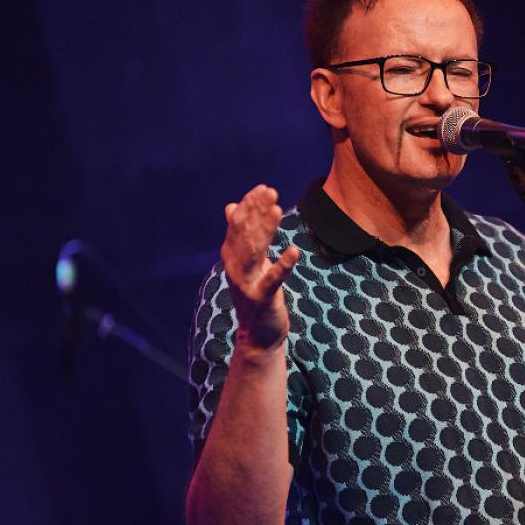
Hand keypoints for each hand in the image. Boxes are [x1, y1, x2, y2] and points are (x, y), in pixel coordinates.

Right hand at [220, 185, 300, 350]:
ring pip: (254, 251)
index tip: (264, 189)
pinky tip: (294, 252)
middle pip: (244, 233)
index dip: (250, 206)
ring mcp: (247, 283)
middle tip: (271, 192)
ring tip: (277, 210)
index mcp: (232, 256)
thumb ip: (241, 235)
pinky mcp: (261, 299)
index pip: (237, 224)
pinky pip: (272, 280)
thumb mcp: (248, 262)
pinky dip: (282, 266)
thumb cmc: (256, 293)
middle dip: (257, 211)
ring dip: (265, 229)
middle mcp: (234, 267)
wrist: (257, 335)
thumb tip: (230, 207)